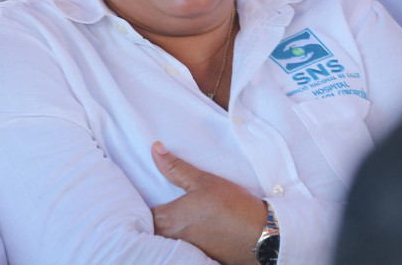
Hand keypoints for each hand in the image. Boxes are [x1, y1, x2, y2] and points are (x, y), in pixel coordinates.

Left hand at [150, 142, 266, 264]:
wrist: (264, 235)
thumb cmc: (233, 206)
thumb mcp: (203, 180)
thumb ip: (175, 167)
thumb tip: (155, 148)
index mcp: (168, 220)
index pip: (140, 214)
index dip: (137, 205)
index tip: (139, 196)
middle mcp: (172, 240)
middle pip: (150, 230)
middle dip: (150, 220)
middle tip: (155, 205)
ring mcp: (186, 252)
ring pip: (165, 241)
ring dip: (165, 232)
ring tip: (175, 218)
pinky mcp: (200, 259)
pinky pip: (181, 249)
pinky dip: (181, 241)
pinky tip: (191, 231)